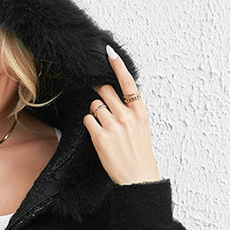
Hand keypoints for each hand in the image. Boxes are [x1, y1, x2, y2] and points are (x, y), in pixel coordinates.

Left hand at [82, 46, 160, 185]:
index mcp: (140, 112)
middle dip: (100, 92)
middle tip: (100, 99)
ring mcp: (113, 125)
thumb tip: (117, 98)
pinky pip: (88, 120)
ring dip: (95, 112)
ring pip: (95, 105)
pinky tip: (97, 133)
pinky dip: (89, 124)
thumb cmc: (139, 154)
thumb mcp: (142, 128)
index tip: (109, 53)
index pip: (128, 83)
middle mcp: (127, 116)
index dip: (118, 66)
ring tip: (104, 126)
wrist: (137, 177)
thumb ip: (131, 111)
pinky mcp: (100, 137)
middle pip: (106, 90)